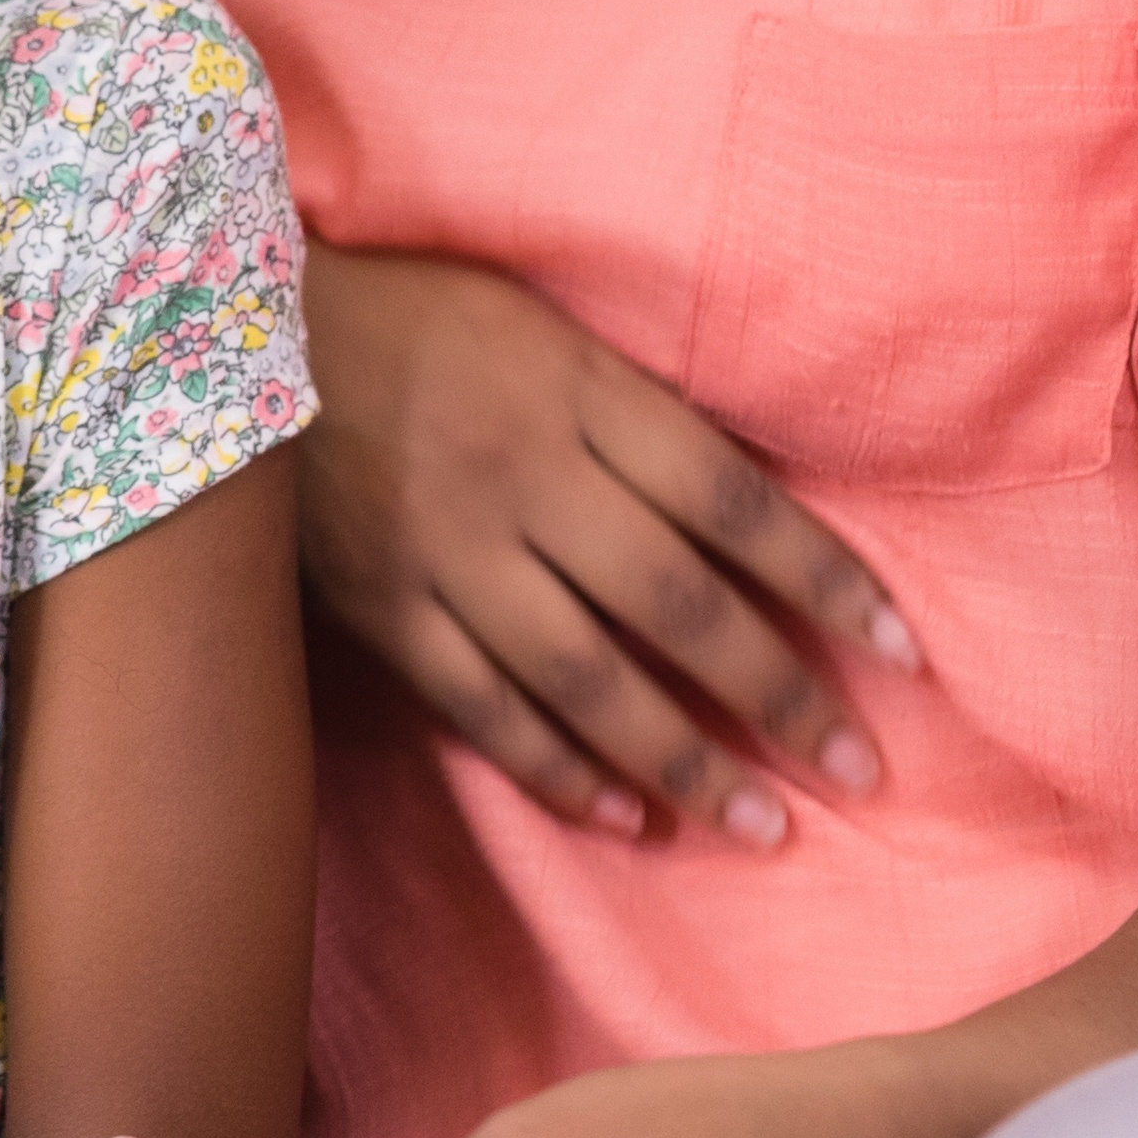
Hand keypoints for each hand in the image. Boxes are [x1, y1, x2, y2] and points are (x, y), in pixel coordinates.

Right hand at [301, 246, 916, 843]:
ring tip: (758, 825)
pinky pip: (477, 703)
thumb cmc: (414, 312)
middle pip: (675, 602)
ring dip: (680, 757)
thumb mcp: (544, 324)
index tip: (904, 657)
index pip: (733, 501)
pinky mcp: (380, 603)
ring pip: (584, 673)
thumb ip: (635, 411)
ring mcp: (445, 550)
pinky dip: (553, 766)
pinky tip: (623, 816)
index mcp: (577, 395)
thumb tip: (750, 505)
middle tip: (855, 772)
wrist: (233, 322)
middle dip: (776, 694)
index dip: (826, 580)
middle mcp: (523, 478)